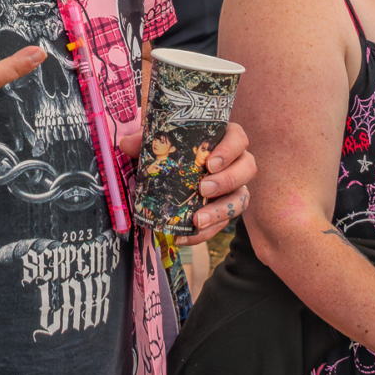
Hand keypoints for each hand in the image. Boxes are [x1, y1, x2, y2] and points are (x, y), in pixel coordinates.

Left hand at [118, 122, 255, 244]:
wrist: (169, 172)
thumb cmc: (171, 150)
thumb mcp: (159, 144)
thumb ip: (145, 141)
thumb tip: (126, 144)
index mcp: (224, 139)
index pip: (239, 139)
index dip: (229, 150)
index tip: (210, 163)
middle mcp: (236, 163)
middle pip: (247, 168)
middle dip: (228, 180)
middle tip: (203, 189)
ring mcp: (233, 188)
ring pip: (242, 199)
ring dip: (221, 211)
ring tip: (197, 220)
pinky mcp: (224, 210)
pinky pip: (222, 224)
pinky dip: (204, 233)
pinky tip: (183, 236)